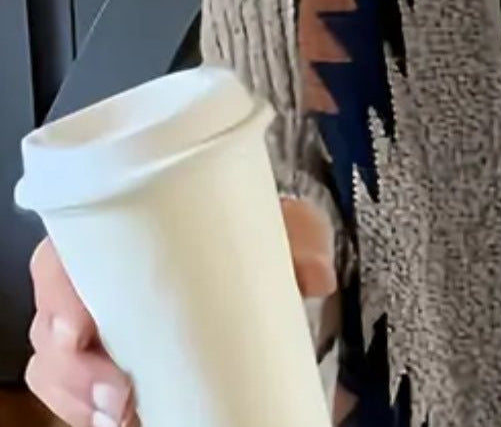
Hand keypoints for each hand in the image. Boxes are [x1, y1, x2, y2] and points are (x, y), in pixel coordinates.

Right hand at [26, 198, 336, 426]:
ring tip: (124, 415)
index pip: (63, 255)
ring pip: (53, 366)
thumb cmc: (251, 236)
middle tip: (118, 391)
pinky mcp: (103, 367)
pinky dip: (87, 412)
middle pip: (51, 322)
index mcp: (122, 228)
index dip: (60, 293)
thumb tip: (316, 275)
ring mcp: (94, 327)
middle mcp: (96, 278)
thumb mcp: (281, 226)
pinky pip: (73, 396)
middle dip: (73, 366)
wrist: (257, 266)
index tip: (81, 330)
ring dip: (79, 397)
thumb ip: (300, 239)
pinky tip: (123, 422)